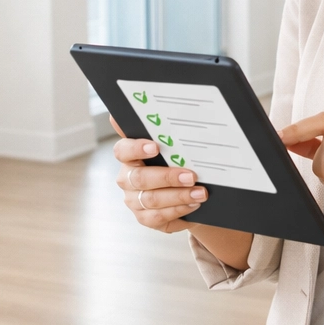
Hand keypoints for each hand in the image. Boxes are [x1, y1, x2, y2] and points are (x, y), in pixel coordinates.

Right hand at [111, 116, 206, 232]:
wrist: (187, 189)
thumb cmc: (176, 162)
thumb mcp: (172, 146)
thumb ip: (161, 130)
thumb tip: (147, 106)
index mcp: (129, 157)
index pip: (123, 150)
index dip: (136, 148)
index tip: (155, 146)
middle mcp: (127, 179)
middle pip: (140, 179)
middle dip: (168, 177)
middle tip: (191, 175)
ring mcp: (134, 201)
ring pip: (151, 200)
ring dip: (178, 196)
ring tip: (201, 193)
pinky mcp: (145, 218)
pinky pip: (158, 218)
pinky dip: (178, 211)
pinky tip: (194, 204)